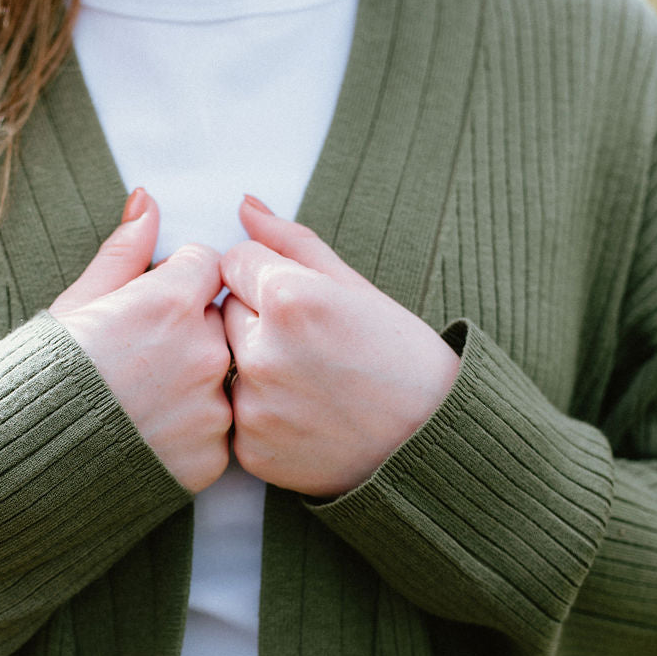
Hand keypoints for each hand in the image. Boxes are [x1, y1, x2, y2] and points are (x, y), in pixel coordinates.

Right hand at [50, 189, 232, 493]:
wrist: (25, 460)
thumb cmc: (44, 375)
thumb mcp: (78, 303)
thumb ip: (124, 251)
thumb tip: (147, 200)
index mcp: (172, 303)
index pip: (205, 266)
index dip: (174, 282)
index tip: (146, 307)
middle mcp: (205, 352)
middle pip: (217, 322)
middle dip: (189, 331)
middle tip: (140, 359)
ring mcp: (212, 409)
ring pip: (222, 377)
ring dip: (195, 382)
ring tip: (143, 402)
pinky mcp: (212, 457)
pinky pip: (216, 431)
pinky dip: (191, 432)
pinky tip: (150, 435)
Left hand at [220, 196, 460, 496]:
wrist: (431, 442)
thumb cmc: (401, 358)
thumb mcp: (355, 287)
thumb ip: (291, 242)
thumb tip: (244, 205)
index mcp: (290, 298)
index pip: (235, 262)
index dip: (269, 278)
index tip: (305, 306)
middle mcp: (263, 352)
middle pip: (225, 313)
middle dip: (257, 322)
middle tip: (312, 348)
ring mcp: (254, 406)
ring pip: (226, 365)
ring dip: (255, 369)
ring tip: (310, 384)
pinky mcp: (251, 450)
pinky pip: (235, 416)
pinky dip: (261, 415)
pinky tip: (305, 418)